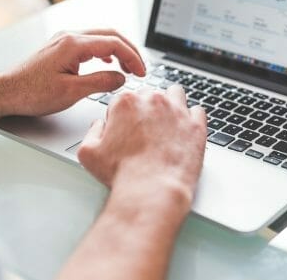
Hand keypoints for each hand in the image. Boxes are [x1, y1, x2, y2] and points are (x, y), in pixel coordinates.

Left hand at [0, 29, 145, 125]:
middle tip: (141, 69)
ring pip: (100, 37)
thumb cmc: (32, 94)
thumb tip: (121, 78)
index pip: (114, 43)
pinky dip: (105, 51)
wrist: (6, 92)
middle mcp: (69, 37)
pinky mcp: (60, 48)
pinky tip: (109, 62)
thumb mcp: (72, 92)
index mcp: (73, 45)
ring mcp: (64, 40)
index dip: (132, 57)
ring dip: (118, 51)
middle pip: (110, 35)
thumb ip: (100, 82)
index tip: (141, 73)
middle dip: (129, 51)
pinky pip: (90, 43)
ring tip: (128, 68)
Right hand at [58, 87, 206, 279]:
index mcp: (126, 102)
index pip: (124, 99)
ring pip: (175, 94)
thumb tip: (99, 124)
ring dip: (170, 104)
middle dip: (146, 109)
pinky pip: (197, 111)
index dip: (123, 116)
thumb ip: (92, 131)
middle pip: (150, 95)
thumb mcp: (88, 152)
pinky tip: (184, 131)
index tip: (125, 130)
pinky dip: (192, 118)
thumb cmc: (122, 174)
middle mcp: (153, 101)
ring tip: (166, 124)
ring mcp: (178, 111)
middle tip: (145, 131)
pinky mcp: (196, 125)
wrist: (152, 191)